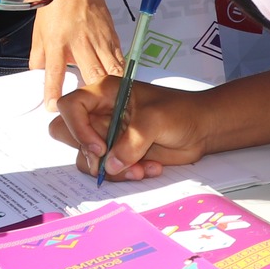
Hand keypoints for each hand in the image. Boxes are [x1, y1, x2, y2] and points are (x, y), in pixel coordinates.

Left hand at [29, 0, 123, 108]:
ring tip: (109, 101)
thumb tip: (37, 78)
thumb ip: (38, 58)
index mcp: (57, 42)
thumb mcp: (39, 33)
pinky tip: (117, 83)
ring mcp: (99, 40)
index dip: (53, 92)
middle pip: (93, 75)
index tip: (52, 107)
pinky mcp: (113, 38)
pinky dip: (119, 75)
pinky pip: (120, 61)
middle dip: (94, 96)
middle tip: (91, 109)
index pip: (55, 72)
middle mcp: (80, 43)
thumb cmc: (56, 8)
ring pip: (112, 71)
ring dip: (111, 88)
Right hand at [51, 78, 209, 180]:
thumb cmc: (180, 111)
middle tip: (109, 158)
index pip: (70, 106)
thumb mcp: (155, 120)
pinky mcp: (118, 154)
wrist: (201, 129)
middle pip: (67, 133)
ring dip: (111, 170)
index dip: (77, 128)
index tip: (100, 147)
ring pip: (87, 158)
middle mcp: (100, 114)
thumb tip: (109, 165)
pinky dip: (126, 175)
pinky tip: (150, 168)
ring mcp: (108, 135)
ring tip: (140, 168)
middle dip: (86, 152)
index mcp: (104, 93)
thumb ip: (130, 142)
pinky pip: (107, 170)